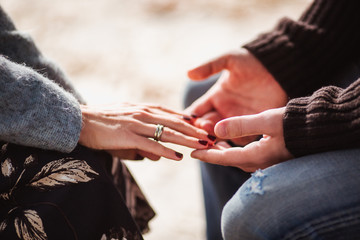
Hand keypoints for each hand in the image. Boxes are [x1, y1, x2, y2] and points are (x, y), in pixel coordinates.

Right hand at [79, 103, 212, 160]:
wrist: (80, 121)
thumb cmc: (103, 125)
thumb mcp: (126, 128)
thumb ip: (143, 142)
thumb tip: (156, 158)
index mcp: (143, 109)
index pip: (172, 114)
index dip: (189, 121)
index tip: (203, 127)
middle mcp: (143, 113)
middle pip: (175, 122)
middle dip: (195, 130)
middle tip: (211, 137)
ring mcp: (136, 124)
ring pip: (168, 132)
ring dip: (187, 140)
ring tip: (202, 146)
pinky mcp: (127, 136)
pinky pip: (151, 144)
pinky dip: (165, 151)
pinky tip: (178, 157)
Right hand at [186, 48, 287, 144]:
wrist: (278, 68)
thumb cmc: (252, 61)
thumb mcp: (229, 60)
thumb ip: (209, 67)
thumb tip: (188, 73)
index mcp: (214, 97)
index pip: (196, 111)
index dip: (189, 119)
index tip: (184, 124)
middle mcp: (223, 111)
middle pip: (205, 127)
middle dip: (200, 131)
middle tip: (201, 131)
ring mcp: (237, 120)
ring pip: (220, 135)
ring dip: (213, 140)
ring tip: (211, 140)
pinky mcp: (252, 125)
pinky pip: (240, 139)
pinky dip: (232, 143)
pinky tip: (228, 145)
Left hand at [191, 107, 292, 171]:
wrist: (318, 129)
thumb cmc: (294, 123)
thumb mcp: (266, 121)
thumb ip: (241, 125)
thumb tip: (217, 129)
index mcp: (256, 155)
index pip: (224, 158)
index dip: (207, 155)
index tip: (192, 154)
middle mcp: (260, 162)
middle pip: (229, 160)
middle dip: (213, 154)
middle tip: (198, 147)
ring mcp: (267, 160)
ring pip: (237, 158)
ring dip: (223, 152)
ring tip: (211, 144)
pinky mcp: (271, 156)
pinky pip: (246, 155)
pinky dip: (234, 150)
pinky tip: (231, 143)